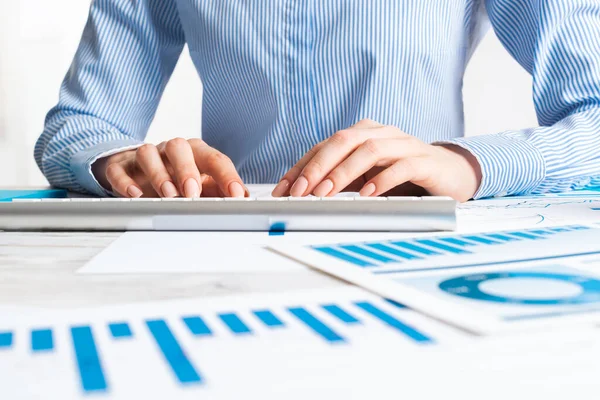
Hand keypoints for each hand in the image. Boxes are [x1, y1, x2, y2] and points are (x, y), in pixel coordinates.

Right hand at [92, 138, 247, 197]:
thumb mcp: (204, 185)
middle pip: (180, 147)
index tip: (236, 195)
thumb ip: (223, 192)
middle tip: (193, 193)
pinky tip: (135, 195)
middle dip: (188, 169)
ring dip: (159, 174)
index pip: (215, 159)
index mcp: (196, 153)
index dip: (227, 176)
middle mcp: (172, 151)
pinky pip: (121, 169)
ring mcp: (146, 156)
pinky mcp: (122, 166)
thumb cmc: (178, 178)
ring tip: (168, 195)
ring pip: (148, 153)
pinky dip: (126, 182)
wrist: (139, 170)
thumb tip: (245, 201)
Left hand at [272, 119, 481, 201]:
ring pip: (368, 150)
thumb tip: (303, 194)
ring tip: (326, 194)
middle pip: (342, 141)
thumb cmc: (402, 176)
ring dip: (343, 173)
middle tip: (299, 192)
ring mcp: (403, 144)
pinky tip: (368, 194)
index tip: (283, 189)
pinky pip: (400, 166)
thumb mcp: (366, 177)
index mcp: (362, 134)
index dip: (301, 166)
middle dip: (317, 167)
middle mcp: (380, 133)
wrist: (449, 174)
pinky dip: (382, 180)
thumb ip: (339, 180)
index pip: (324, 146)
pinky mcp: (423, 160)